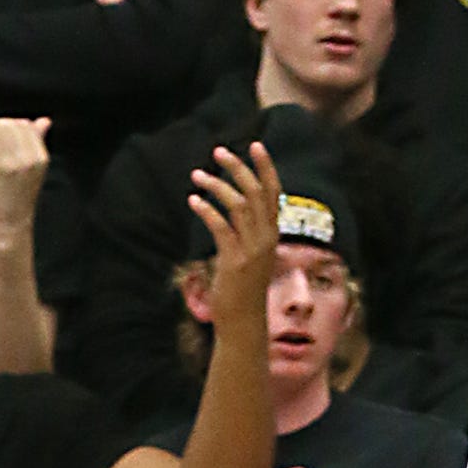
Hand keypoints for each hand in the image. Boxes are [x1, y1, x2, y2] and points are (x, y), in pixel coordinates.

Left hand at [0, 115, 49, 246]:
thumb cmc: (16, 199)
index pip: (25, 124)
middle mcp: (31, 159)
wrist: (8, 228)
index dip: (10, 127)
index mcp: (41, 158)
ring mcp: (15, 163)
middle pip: (12, 123)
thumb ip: (37, 142)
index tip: (3, 141)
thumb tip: (45, 121)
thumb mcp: (33, 169)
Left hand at [189, 141, 282, 335]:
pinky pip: (220, 226)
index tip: (255, 145)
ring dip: (216, 185)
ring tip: (197, 176)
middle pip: (256, 192)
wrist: (243, 323)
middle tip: (217, 151)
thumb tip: (237, 207)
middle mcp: (266, 240)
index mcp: (272, 235)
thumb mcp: (252, 256)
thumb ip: (248, 231)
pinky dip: (206, 209)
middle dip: (237, 167)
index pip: (275, 192)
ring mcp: (252, 251)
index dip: (266, 167)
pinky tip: (193, 201)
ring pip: (239, 204)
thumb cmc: (243, 290)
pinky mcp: (234, 261)